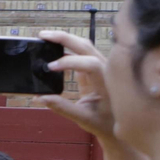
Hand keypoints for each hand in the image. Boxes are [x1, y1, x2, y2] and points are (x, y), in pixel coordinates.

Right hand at [41, 29, 150, 159]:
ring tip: (45, 37)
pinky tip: (52, 46)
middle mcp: (107, 70)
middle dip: (65, 39)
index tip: (50, 67)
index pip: (89, 64)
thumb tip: (39, 97)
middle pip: (87, 47)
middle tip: (43, 36)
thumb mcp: (84, 119)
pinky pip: (81, 52)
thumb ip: (63, 108)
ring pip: (84, 45)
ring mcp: (102, 66)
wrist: (120, 123)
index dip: (69, 62)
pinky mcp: (94, 67)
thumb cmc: (104, 122)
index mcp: (107, 83)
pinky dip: (67, 46)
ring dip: (65, 39)